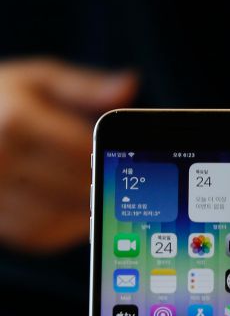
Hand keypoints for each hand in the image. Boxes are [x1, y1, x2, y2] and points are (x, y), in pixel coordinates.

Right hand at [0, 59, 136, 251]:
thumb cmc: (4, 100)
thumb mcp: (40, 81)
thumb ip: (86, 87)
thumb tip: (130, 84)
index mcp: (16, 122)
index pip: (81, 150)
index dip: (108, 157)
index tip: (128, 158)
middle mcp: (0, 161)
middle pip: (74, 187)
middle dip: (104, 185)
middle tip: (128, 183)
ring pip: (61, 215)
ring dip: (90, 211)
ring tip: (107, 196)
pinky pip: (42, 234)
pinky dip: (68, 227)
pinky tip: (80, 211)